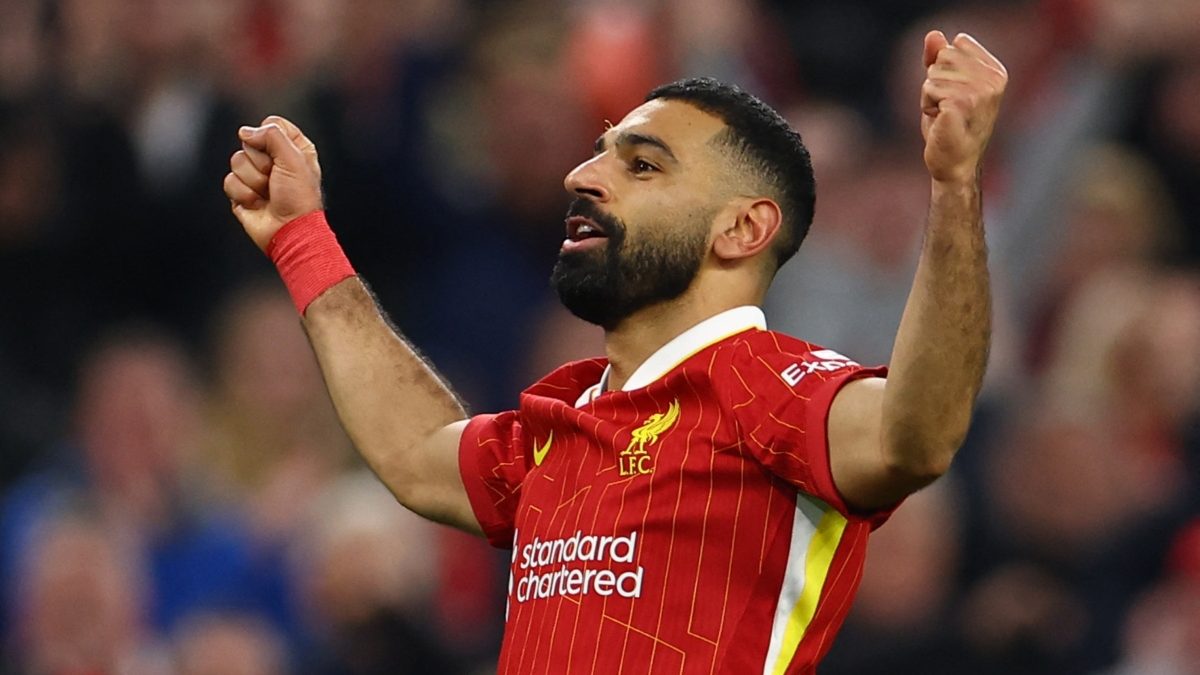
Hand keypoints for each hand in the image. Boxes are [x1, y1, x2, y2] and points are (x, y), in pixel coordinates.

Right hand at [223, 116, 323, 251]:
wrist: (289, 230)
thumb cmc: (299, 197)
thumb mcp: (294, 158)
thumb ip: (272, 135)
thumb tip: (245, 131)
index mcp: (293, 148)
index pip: (271, 124)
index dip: (270, 137)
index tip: (281, 155)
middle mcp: (274, 160)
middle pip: (249, 142)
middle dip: (261, 163)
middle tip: (276, 179)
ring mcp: (256, 176)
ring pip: (236, 161)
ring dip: (253, 181)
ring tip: (268, 193)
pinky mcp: (242, 192)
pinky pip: (229, 181)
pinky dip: (243, 194)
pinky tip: (257, 203)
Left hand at [920, 31, 1007, 183]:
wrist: (954, 164)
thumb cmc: (950, 126)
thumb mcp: (945, 86)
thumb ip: (939, 58)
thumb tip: (934, 34)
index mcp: (996, 71)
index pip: (957, 44)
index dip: (946, 68)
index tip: (955, 94)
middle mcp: (993, 79)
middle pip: (943, 56)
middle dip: (935, 81)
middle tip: (947, 107)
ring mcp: (979, 91)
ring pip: (933, 73)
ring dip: (930, 96)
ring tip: (945, 115)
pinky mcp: (961, 103)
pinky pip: (928, 89)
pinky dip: (927, 106)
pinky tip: (941, 121)